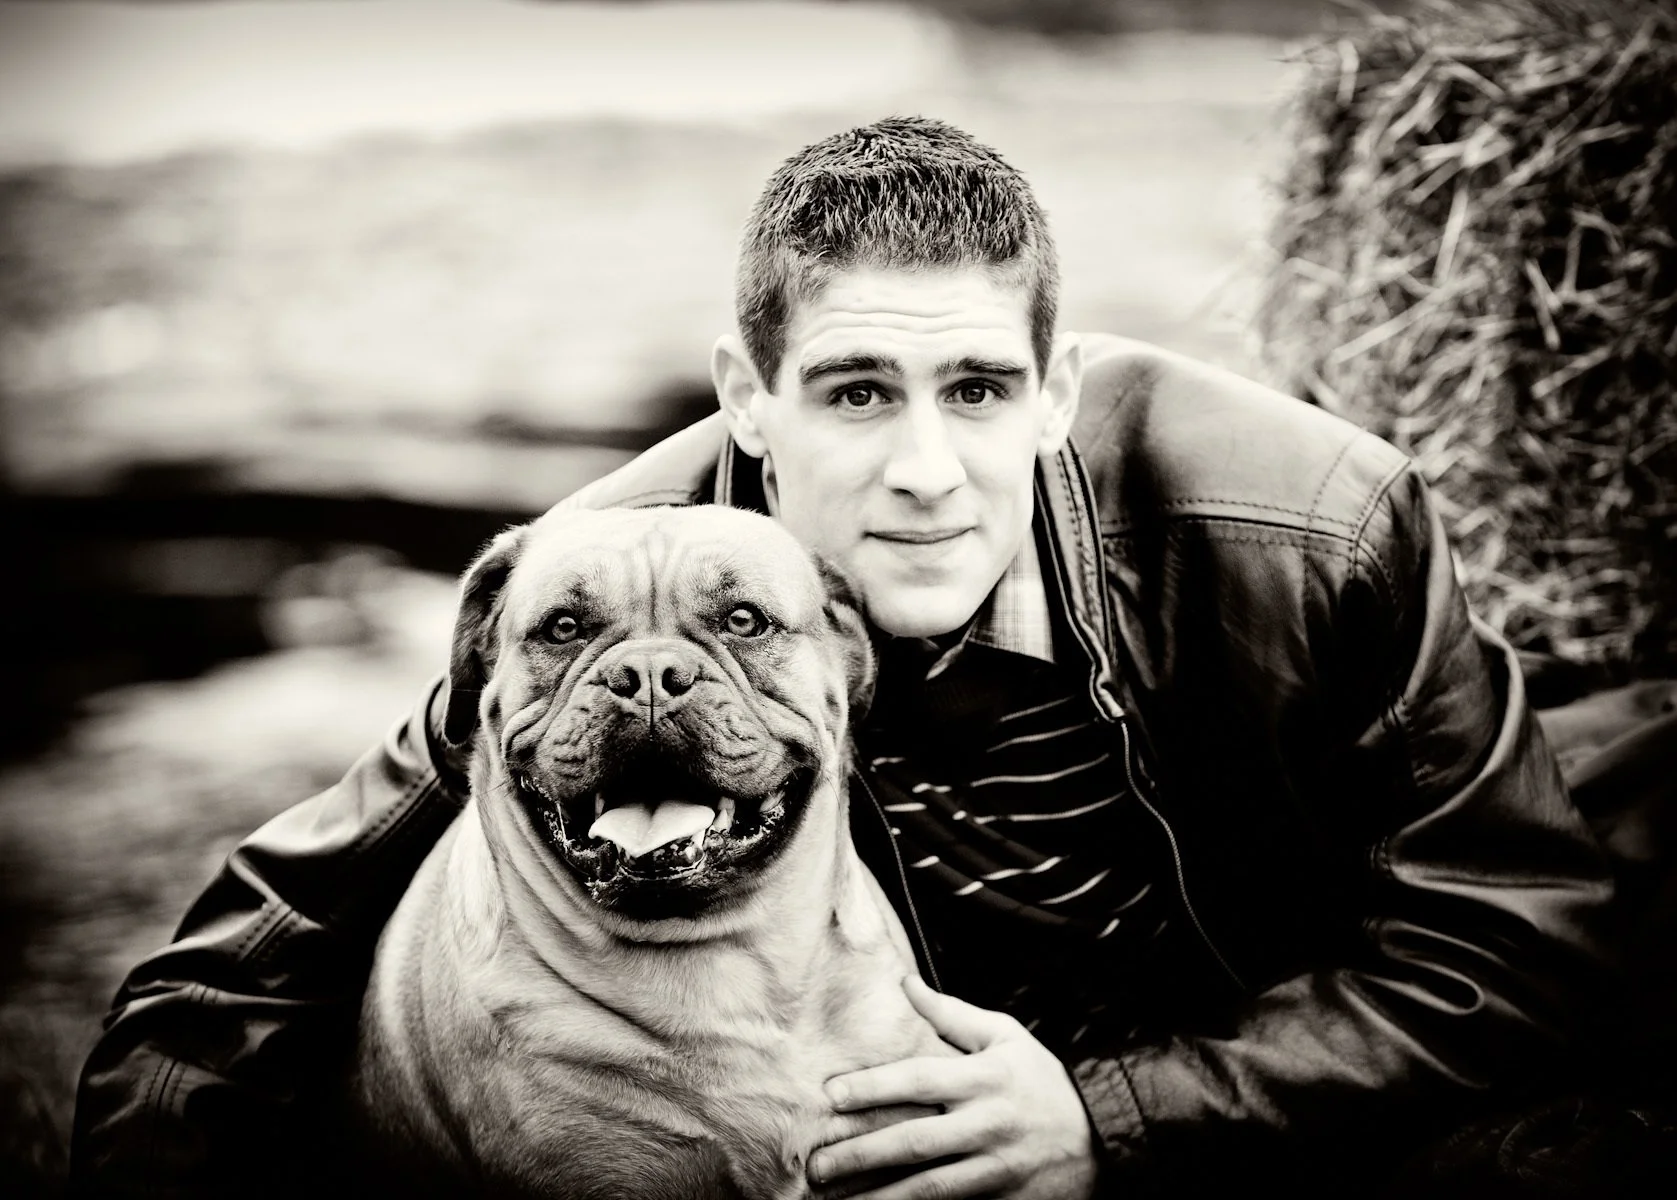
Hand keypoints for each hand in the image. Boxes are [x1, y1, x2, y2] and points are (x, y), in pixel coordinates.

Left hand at [808, 975, 1098, 1199]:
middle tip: (818, 1163)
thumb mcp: (1005, 1037)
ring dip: (880, 1195)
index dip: (873, 1087)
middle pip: (914, 1141)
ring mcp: (994, 1167)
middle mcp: (986, 1123)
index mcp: (983, 1078)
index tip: (831, 1094)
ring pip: (929, 1187)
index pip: (919, 1079)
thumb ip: (951, 1014)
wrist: (1100, 1136)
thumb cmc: (1042, 1081)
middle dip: (862, 1153)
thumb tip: (905, 983)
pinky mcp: (1002, 1197)